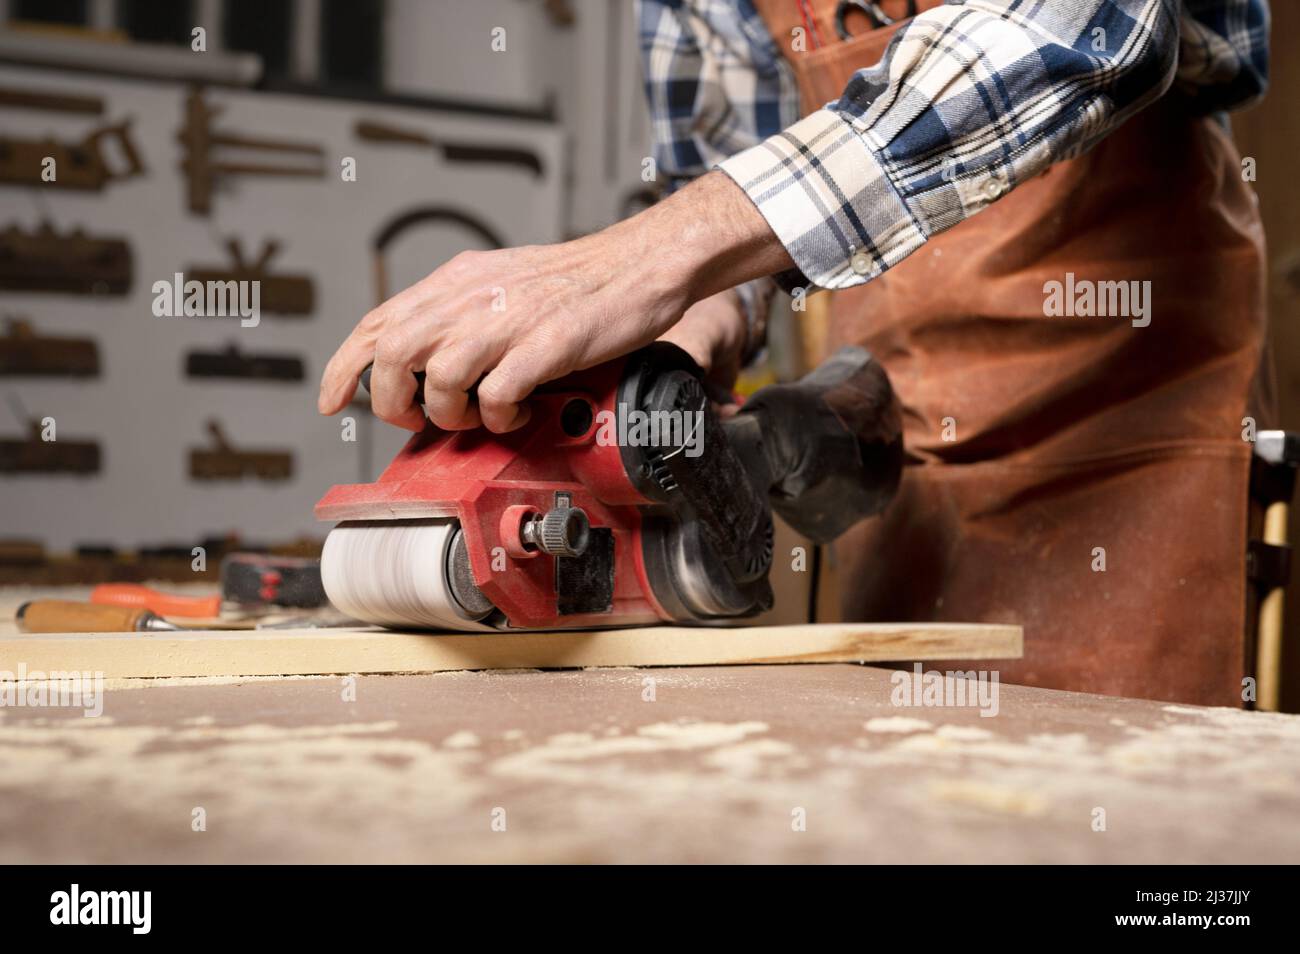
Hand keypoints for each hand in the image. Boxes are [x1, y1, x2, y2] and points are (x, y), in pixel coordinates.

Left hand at [318, 171, 792, 432]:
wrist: (639, 265)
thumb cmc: (579, 282)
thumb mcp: (502, 284)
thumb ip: (460, 313)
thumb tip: (424, 357)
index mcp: (457, 281)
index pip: (377, 322)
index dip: (343, 366)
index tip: (332, 398)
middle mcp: (473, 296)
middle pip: (392, 352)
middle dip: (391, 400)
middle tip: (415, 419)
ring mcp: (508, 321)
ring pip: (438, 378)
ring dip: (448, 412)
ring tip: (474, 416)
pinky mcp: (545, 345)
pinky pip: (497, 394)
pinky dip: (499, 415)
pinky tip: (515, 412)